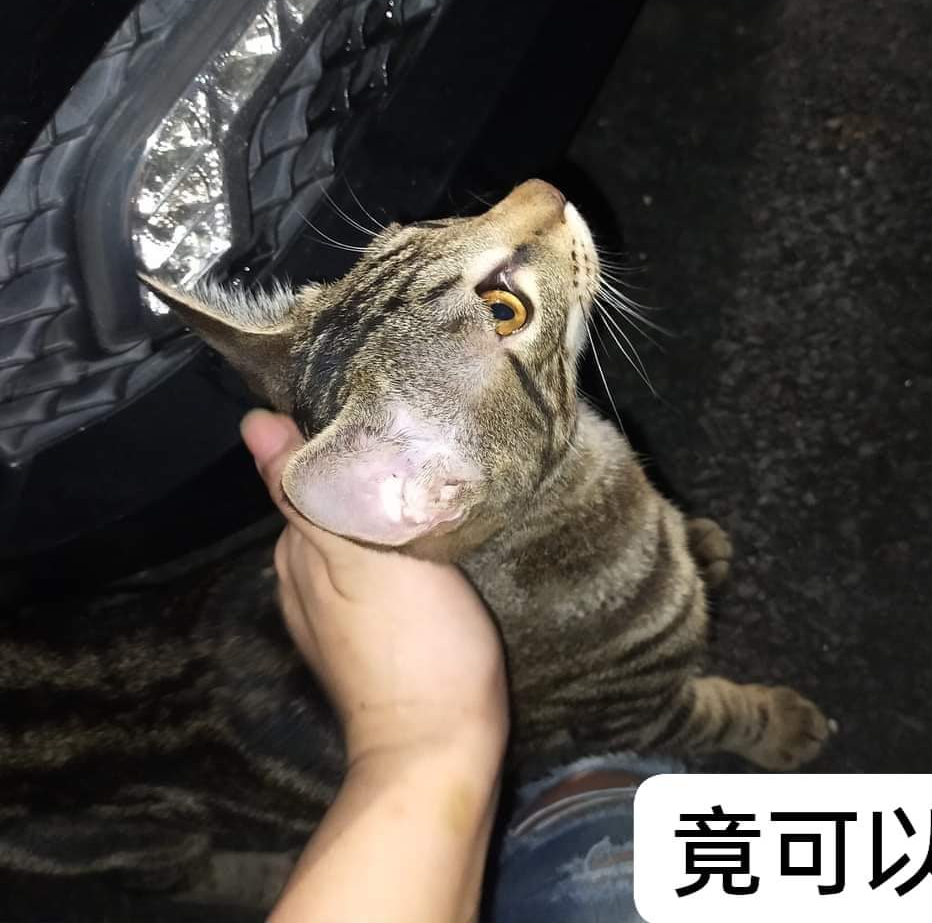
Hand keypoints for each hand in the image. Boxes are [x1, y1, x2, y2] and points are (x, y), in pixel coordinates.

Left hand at [239, 409, 508, 768]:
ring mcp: (331, 613)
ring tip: (428, 493)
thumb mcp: (364, 557)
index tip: (391, 421)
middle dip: (363, 473)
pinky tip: (423, 551)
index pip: (307, 471)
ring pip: (351, 535)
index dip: (344, 443)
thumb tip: (252, 423)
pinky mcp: (366, 636)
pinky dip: (391, 549)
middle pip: (329, 501)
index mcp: (296, 550)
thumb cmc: (413, 643)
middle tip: (422, 451)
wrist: (439, 750)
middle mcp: (301, 578)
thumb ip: (310, 493)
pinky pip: (370, 570)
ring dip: (379, 512)